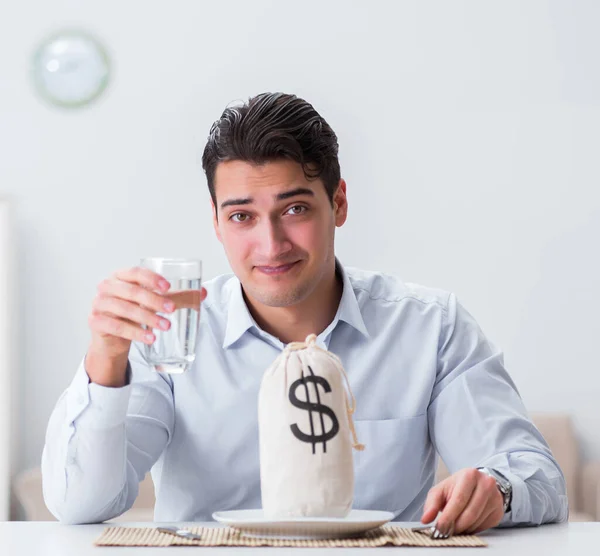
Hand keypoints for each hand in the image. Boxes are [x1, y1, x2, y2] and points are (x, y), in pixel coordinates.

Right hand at [86, 266, 206, 385]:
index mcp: (121, 276)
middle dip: (154, 301)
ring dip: (147, 318)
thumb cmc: (134, 312)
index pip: (136, 272)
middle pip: (132, 291)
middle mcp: (107, 286)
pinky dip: (135, 333)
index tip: (168, 287)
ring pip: (125, 309)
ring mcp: (99, 303)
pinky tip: (151, 339)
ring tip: (166, 326)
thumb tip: (202, 293)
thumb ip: (177, 297)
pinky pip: (116, 326)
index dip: (151, 278)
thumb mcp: (153, 303)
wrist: (112, 337)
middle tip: (172, 310)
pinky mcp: (96, 321)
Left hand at [420, 468, 504, 534]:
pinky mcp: (499, 511)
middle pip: (470, 513)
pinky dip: (472, 529)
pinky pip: (484, 527)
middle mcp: (486, 484)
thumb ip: (431, 503)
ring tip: (454, 527)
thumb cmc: (457, 487)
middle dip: (456, 526)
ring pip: (477, 522)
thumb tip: (425, 519)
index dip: (448, 516)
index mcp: (469, 475)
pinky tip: (466, 525)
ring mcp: (495, 498)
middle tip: (446, 532)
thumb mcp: (442, 489)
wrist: (478, 483)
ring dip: (463, 529)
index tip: (440, 527)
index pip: (459, 500)